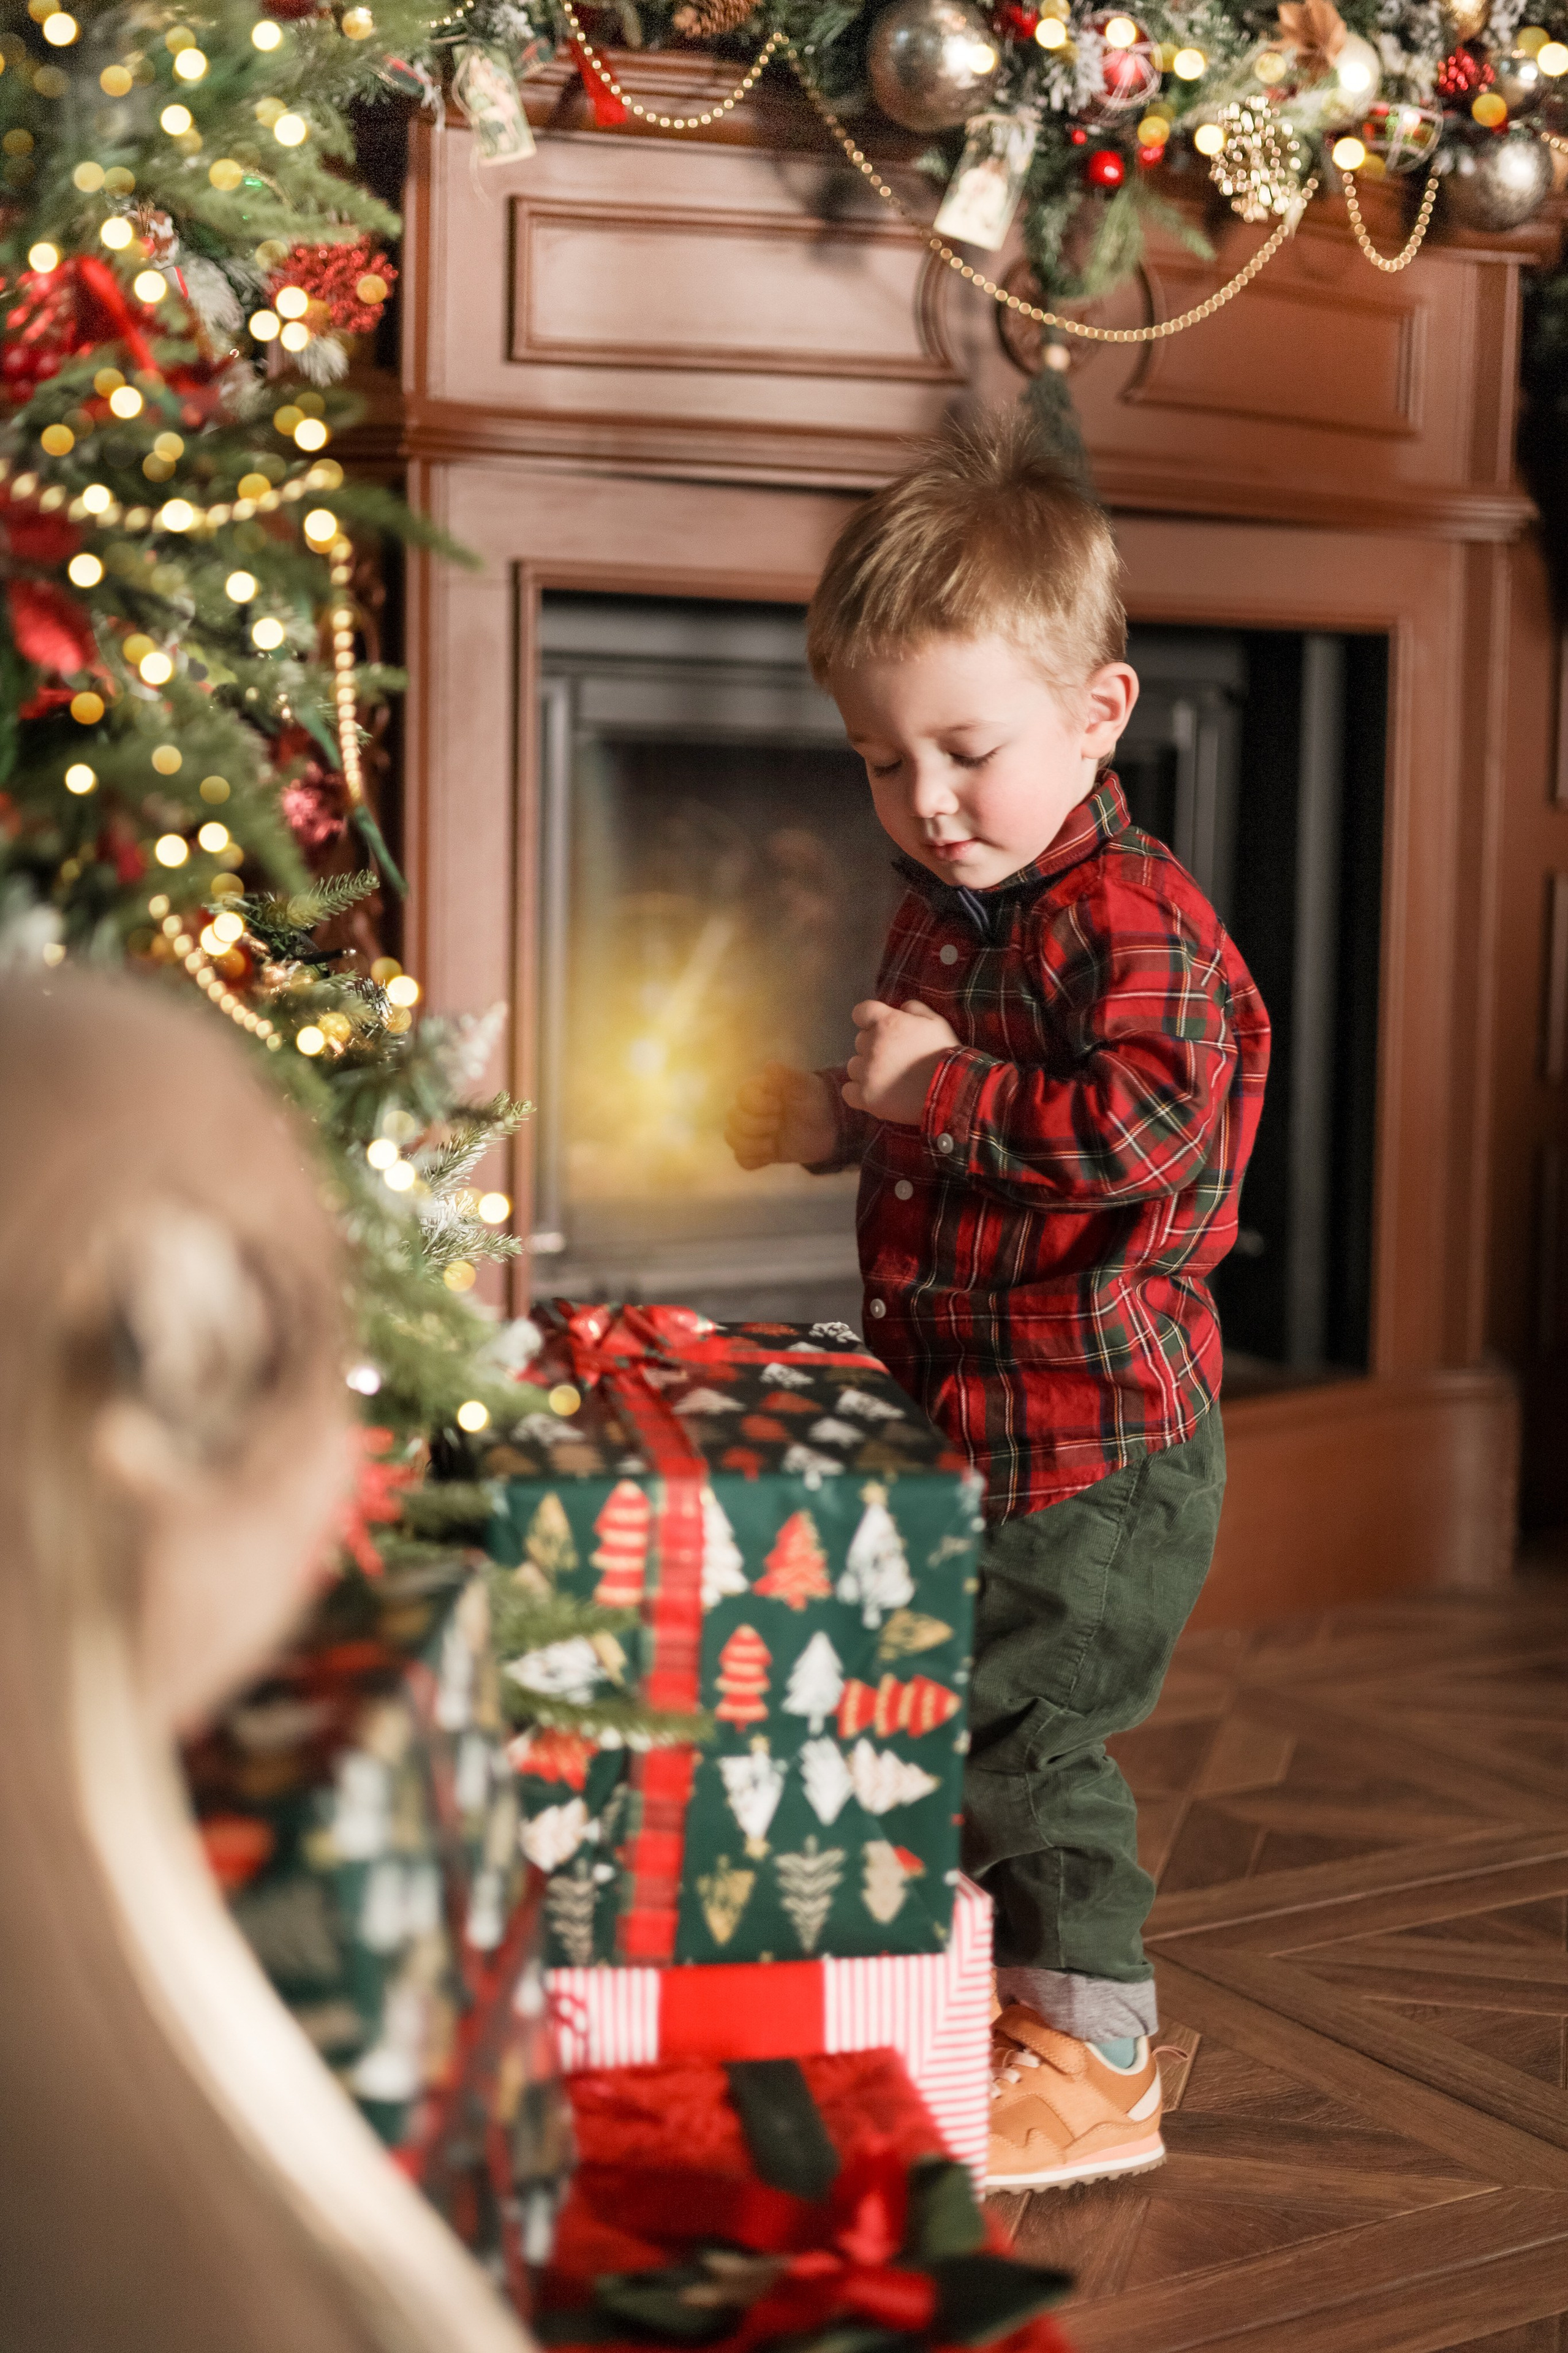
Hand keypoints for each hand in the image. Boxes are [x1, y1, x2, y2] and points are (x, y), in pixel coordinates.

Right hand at [724, 1063, 838, 1170]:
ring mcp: (753, 1132)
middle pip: (733, 1118)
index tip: (779, 1105)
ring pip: (733, 1139)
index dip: (757, 1103)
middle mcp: (751, 1111)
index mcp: (759, 1091)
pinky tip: (771, 1153)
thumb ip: (787, 1076)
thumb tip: (769, 1066)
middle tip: (779, 1123)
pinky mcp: (759, 1152)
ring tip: (773, 1142)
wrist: (829, 1127)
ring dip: (752, 1143)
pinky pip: (743, 1160)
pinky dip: (754, 1159)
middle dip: (756, 1124)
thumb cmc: (814, 1100)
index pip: (742, 1095)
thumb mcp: (805, 1086)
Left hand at [844, 1000, 959, 1125]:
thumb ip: (915, 1009)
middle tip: (895, 1059)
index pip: (861, 1012)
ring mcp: (866, 1072)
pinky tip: (875, 1093)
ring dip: (867, 1070)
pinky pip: (848, 1091)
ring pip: (854, 1066)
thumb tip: (901, 1007)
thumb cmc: (945, 1054)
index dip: (869, 1020)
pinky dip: (858, 1092)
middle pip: (860, 1041)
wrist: (950, 1090)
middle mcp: (871, 1044)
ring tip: (889, 1079)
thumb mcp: (936, 1022)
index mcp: (886, 1022)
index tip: (879, 1029)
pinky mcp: (865, 1096)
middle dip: (874, 1047)